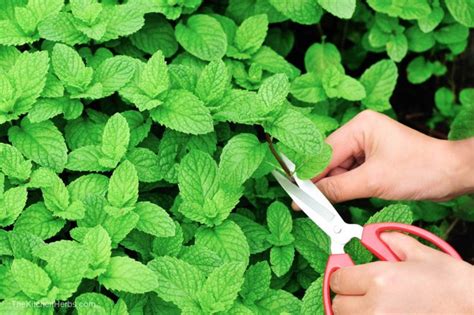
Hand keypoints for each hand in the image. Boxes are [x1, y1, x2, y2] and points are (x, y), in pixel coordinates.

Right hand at [309, 110, 473, 202]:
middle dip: (321, 182)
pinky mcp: (372, 158)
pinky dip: (344, 186)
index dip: (310, 175)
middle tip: (307, 204)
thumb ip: (337, 188)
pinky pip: (349, 172)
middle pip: (329, 160)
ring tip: (324, 205)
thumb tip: (310, 197)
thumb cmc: (421, 169)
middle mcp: (361, 131)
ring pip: (338, 168)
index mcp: (360, 125)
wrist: (451, 175)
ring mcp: (366, 144)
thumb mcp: (373, 181)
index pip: (325, 152)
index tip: (296, 194)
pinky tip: (338, 198)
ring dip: (333, 186)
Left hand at [330, 232, 473, 313]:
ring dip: (356, 311)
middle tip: (360, 288)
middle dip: (346, 294)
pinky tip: (383, 311)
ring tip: (374, 302)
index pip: (338, 279)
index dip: (341, 273)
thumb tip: (377, 236)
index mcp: (379, 279)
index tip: (345, 271)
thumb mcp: (422, 254)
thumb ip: (392, 241)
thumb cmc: (454, 286)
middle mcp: (375, 307)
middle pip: (339, 304)